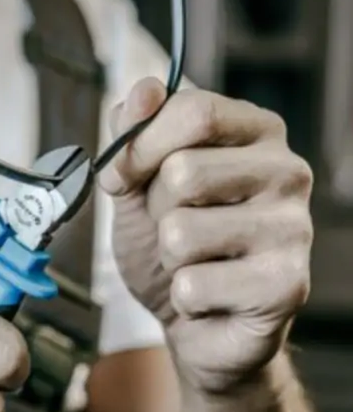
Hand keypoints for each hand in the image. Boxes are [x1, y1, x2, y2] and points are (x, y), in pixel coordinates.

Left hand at [100, 78, 312, 392]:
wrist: (194, 321)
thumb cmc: (170, 248)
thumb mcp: (139, 185)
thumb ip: (134, 137)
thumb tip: (142, 90)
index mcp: (255, 135)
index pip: (193, 111)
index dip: (139, 145)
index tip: (118, 175)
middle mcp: (286, 173)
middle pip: (184, 171)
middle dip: (155, 209)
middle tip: (173, 228)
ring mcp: (292, 229)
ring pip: (181, 232)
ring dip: (167, 257)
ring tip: (192, 262)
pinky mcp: (286, 285)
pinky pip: (193, 284)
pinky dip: (183, 296)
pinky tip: (208, 295)